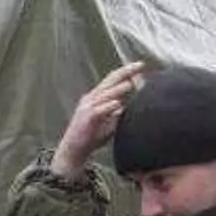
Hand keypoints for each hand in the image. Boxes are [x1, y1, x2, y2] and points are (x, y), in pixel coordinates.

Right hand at [51, 61, 147, 175]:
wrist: (74, 149)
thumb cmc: (92, 135)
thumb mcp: (109, 121)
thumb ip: (119, 110)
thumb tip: (135, 105)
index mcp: (97, 96)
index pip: (113, 79)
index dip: (126, 71)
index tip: (141, 66)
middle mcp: (91, 98)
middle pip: (109, 80)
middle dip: (125, 72)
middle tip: (139, 66)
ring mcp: (87, 107)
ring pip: (105, 94)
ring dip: (118, 88)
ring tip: (131, 83)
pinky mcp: (86, 119)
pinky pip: (98, 110)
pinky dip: (108, 106)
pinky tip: (118, 103)